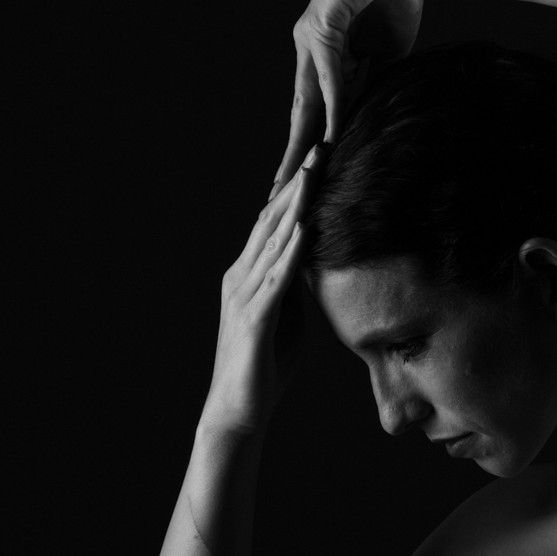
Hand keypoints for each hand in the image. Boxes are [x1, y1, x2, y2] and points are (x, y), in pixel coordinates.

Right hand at [203, 153, 322, 435]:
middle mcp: (241, 277)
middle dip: (297, 182)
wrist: (237, 410)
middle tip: (319, 145)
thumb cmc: (263, 369)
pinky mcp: (255, 318)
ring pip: (273, 240)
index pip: (273, 223)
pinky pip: (276, 279)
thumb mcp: (286, 320)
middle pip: (271, 219)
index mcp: (247, 276)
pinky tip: (307, 229)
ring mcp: (245, 296)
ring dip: (296, 205)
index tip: (317, 158)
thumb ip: (293, 291)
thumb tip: (311, 268)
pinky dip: (292, 252)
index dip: (294, 189)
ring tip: (315, 171)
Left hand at [271, 0, 423, 194]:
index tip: (303, 178)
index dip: (309, 144)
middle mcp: (311, 50)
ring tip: (294, 179)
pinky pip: (328, 77)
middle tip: (279, 194)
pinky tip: (326, 137)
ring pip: (305, 102)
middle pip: (299, 114)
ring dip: (301, 144)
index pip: (314, 109)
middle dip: (291, 156)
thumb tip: (374, 106)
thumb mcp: (388, 49)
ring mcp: (311, 40)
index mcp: (326, 54)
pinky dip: (330, 107)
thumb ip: (376, 77)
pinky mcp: (321, 29)